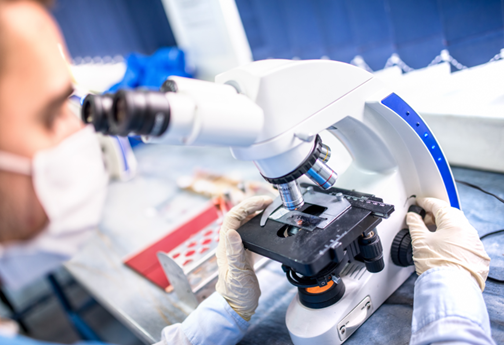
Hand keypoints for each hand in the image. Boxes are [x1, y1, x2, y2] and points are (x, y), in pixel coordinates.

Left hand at [216, 196, 272, 320]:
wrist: (237, 307)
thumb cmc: (235, 293)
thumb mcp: (237, 272)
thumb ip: (235, 252)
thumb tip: (232, 232)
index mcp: (226, 245)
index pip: (233, 217)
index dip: (247, 205)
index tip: (262, 201)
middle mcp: (230, 244)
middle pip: (239, 217)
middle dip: (253, 205)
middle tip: (270, 201)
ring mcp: (238, 248)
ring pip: (246, 224)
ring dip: (257, 214)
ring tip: (271, 209)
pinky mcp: (246, 254)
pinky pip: (252, 234)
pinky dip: (261, 226)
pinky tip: (269, 226)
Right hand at [406, 197, 490, 290]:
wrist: (451, 289)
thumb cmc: (437, 265)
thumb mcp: (419, 241)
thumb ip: (415, 225)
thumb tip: (413, 217)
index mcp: (454, 222)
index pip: (438, 205)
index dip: (425, 202)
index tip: (418, 203)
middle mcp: (468, 230)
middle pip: (450, 215)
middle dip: (435, 215)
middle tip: (422, 220)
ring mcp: (474, 244)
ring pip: (458, 229)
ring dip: (444, 228)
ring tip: (431, 236)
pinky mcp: (477, 256)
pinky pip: (463, 242)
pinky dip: (452, 241)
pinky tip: (443, 248)